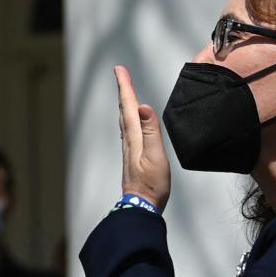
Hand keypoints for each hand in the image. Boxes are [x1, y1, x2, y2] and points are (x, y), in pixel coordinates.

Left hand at [116, 65, 170, 210]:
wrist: (142, 206)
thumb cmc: (151, 185)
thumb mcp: (155, 157)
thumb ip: (150, 131)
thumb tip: (142, 107)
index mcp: (134, 137)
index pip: (128, 106)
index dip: (125, 87)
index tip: (119, 70)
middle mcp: (129, 140)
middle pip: (124, 110)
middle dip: (123, 90)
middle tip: (121, 74)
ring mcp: (130, 149)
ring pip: (125, 119)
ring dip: (125, 103)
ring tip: (125, 92)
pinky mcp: (133, 156)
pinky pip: (129, 130)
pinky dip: (129, 118)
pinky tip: (131, 121)